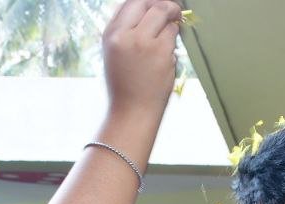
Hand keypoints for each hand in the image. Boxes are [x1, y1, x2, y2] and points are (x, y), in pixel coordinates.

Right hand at [101, 0, 181, 123]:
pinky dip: (173, 39)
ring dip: (171, 23)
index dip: (147, 1)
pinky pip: (173, 34)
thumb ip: (125, 30)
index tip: (155, 6)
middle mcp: (126, 35)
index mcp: (111, 34)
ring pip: (165, 16)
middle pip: (150, 3)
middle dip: (165, 5)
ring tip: (166, 37)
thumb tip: (144, 9)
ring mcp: (145, 43)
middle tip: (173, 12)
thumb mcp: (114, 53)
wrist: (133, 111)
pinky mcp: (162, 52)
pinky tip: (166, 53)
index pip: (131, 2)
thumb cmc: (124, 85)